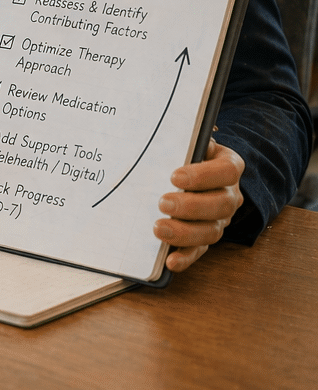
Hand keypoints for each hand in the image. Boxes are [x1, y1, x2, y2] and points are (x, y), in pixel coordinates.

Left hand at [154, 139, 244, 272]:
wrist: (194, 174)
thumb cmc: (187, 155)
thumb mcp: (189, 141)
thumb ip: (188, 136)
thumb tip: (197, 128)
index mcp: (229, 167)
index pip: (226, 171)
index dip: (203, 175)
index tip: (175, 175)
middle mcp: (230, 195)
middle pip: (220, 204)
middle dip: (191, 206)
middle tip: (163, 203)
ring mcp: (220, 219)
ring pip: (212, 231)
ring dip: (185, 233)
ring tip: (159, 229)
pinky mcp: (205, 238)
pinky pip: (200, 251)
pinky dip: (185, 258)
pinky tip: (170, 261)